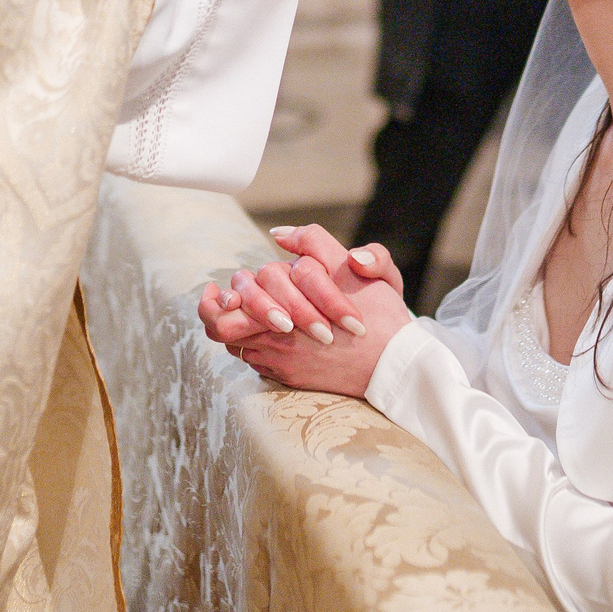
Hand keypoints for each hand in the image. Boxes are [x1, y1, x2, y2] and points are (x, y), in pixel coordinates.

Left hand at [198, 226, 415, 398]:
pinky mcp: (294, 378)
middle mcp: (276, 343)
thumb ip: (313, 242)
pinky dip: (261, 343)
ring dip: (243, 327)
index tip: (220, 291)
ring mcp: (283, 364)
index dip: (215, 302)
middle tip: (226, 300)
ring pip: (240, 347)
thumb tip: (279, 234)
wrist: (396, 364)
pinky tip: (276, 329)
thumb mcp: (348, 267)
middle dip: (220, 314)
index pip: (224, 314)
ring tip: (252, 312)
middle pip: (224, 334)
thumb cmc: (376, 313)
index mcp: (283, 313)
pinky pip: (261, 361)